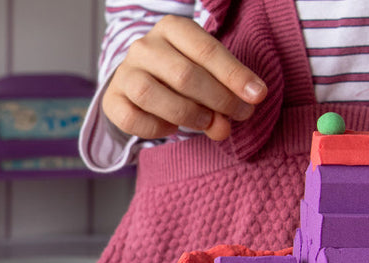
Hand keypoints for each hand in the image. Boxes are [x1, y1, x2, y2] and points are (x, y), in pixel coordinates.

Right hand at [102, 15, 267, 140]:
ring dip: (188, 114)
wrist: (140, 81)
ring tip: (207, 123)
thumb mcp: (207, 74)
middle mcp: (144, 46)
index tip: (257, 96)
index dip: (234, 75)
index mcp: (171, 28)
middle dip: (218, 99)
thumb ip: (222, 95)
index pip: (206, 50)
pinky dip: (156, 128)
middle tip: (238, 116)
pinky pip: (132, 118)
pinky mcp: (112, 100)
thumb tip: (224, 128)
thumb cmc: (182, 74)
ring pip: (152, 95)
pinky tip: (172, 127)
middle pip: (184, 74)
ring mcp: (124, 72)